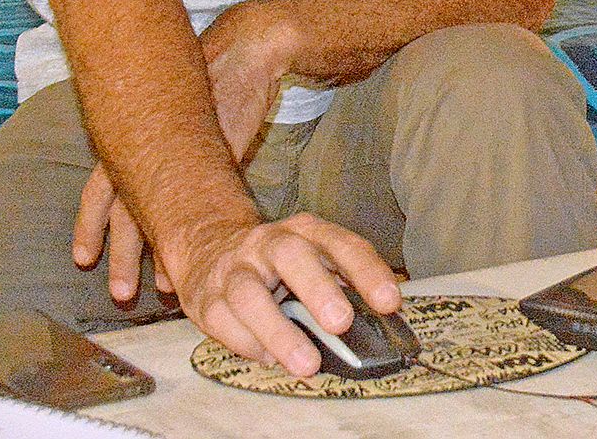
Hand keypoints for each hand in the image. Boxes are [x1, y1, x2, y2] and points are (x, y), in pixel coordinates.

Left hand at [72, 1, 290, 294]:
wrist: (246, 50)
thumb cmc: (212, 82)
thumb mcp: (175, 116)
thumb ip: (160, 148)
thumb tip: (154, 184)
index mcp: (132, 138)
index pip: (99, 191)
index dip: (89, 227)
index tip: (82, 260)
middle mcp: (149, 150)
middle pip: (125, 214)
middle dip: (121, 258)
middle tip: (119, 296)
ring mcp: (183, 157)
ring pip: (161, 216)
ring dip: (158, 258)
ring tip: (161, 291)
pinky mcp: (217, 158)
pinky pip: (201, 208)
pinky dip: (195, 239)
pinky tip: (197, 263)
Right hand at [169, 211, 401, 377]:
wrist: (210, 248)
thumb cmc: (279, 265)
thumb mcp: (315, 260)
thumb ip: (344, 285)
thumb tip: (382, 322)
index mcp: (306, 232)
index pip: (342, 244)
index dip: (367, 272)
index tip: (389, 302)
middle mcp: (270, 243)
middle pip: (292, 256)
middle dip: (318, 289)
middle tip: (341, 324)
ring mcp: (235, 269)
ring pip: (250, 294)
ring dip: (279, 331)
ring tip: (306, 364)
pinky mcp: (206, 297)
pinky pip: (223, 321)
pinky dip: (248, 344)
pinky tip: (269, 359)